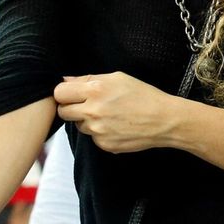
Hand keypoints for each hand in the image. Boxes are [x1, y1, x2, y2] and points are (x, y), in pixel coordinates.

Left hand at [54, 72, 171, 152]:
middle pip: (63, 112)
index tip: (72, 94)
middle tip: (88, 105)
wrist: (164, 120)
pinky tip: (116, 126)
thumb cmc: (144, 95)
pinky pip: (93, 138)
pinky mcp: (104, 145)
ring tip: (109, 115)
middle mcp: (93, 111)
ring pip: (79, 125)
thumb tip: (66, 81)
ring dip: (87, 121)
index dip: (65, 93)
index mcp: (95, 90)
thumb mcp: (118, 78)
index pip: (59, 93)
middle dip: (71, 108)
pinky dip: (101, 133)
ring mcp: (97, 131)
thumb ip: (88, 79)